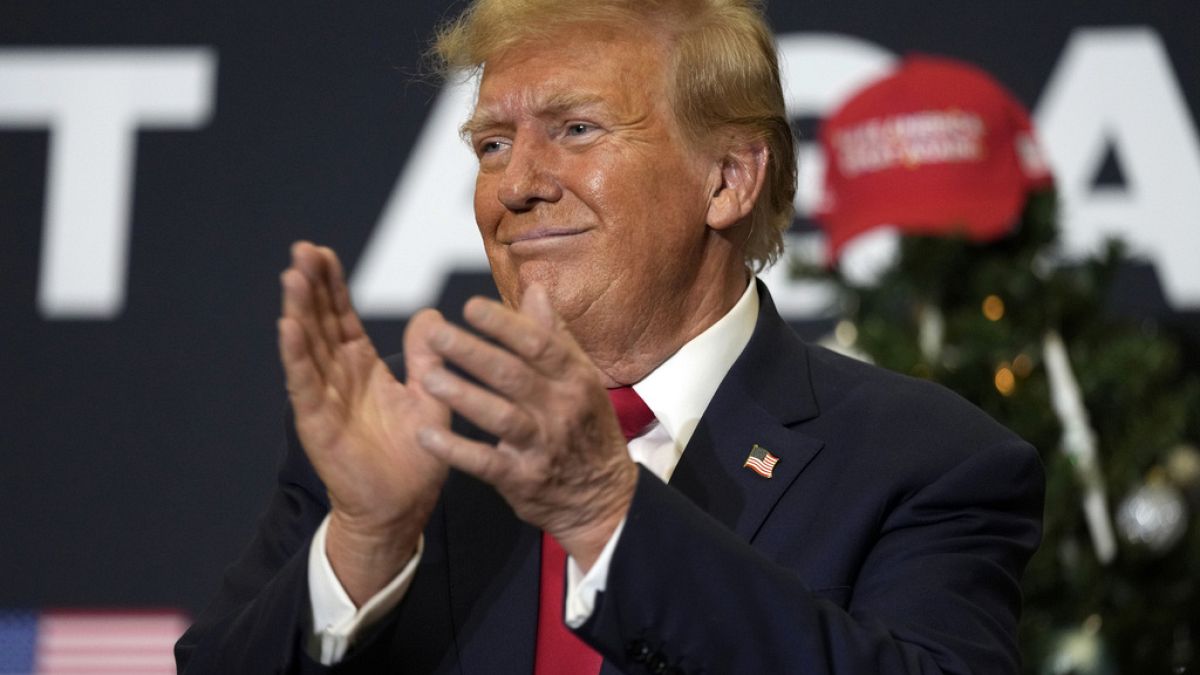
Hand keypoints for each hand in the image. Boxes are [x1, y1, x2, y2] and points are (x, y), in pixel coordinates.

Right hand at [277, 241, 449, 602]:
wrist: (403, 506)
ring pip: (307, 346)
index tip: (322, 252)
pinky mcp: (317, 422)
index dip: (331, 285)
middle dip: (310, 286)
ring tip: (292, 274)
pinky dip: (295, 355)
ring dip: (298, 310)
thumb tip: (431, 314)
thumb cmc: (416, 456)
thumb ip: (428, 357)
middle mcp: (337, 377)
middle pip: (319, 322)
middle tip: (301, 249)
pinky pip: (304, 383)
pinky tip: (287, 326)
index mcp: (362, 367)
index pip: (341, 317)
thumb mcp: (431, 397)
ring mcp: (323, 398)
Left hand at [413, 284, 637, 570]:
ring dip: (463, 396)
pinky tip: (426, 435)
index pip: (538, 344)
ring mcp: (542, 446)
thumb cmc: (586, 428)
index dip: (504, 324)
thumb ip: (554, 335)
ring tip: (427, 376)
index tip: (470, 307)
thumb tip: (534, 289)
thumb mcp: (581, 378)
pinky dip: (455, 450)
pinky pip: (485, 463)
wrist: (602, 498)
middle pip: (513, 375)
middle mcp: (561, 409)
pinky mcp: (523, 479)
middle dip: (473, 352)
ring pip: (500, 417)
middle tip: (435, 333)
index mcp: (575, 379)